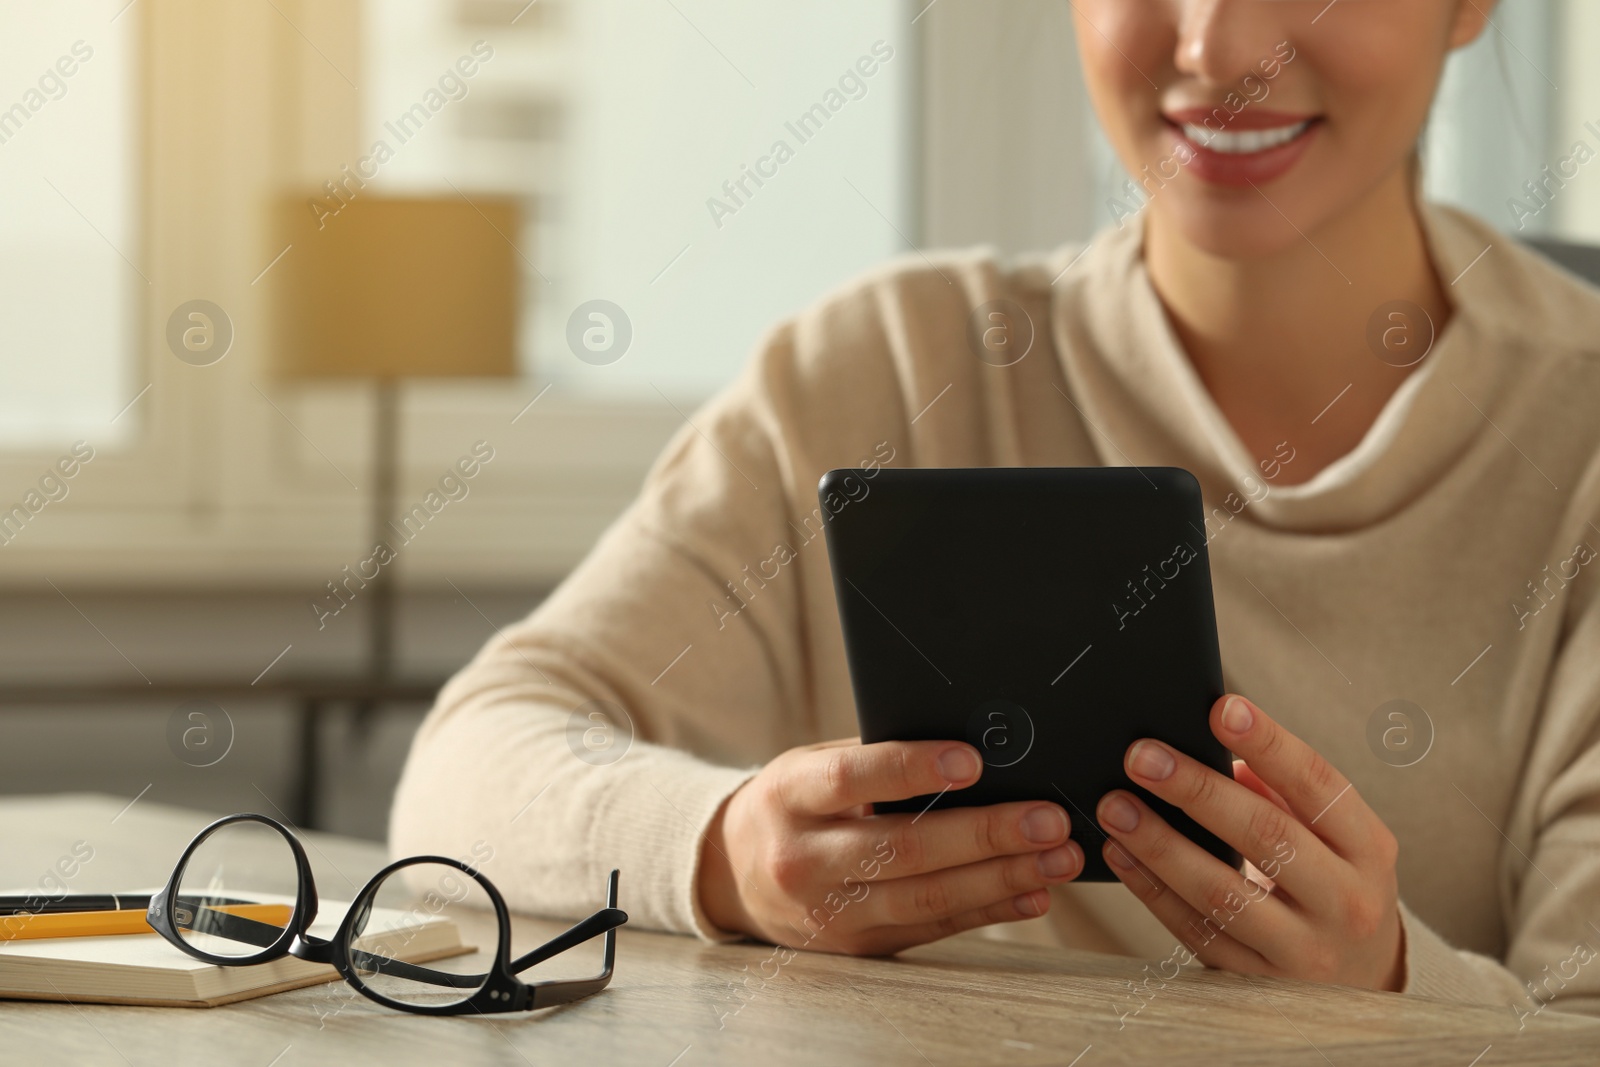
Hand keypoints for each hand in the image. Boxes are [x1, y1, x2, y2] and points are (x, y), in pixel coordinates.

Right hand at [699, 737, 1083, 954]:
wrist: (733, 873)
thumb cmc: (793, 802)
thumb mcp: (812, 765)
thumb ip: (875, 756)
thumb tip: (972, 742)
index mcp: (792, 796)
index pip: (851, 779)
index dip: (912, 768)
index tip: (972, 760)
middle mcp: (804, 858)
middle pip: (902, 849)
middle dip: (984, 834)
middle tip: (1047, 818)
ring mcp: (829, 910)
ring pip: (924, 898)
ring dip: (1000, 878)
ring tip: (1056, 858)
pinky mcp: (856, 945)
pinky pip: (932, 929)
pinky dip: (987, 910)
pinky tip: (1031, 892)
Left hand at [1096, 694, 1404, 989]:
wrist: (1363, 980)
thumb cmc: (1334, 881)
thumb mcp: (1335, 837)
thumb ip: (1282, 791)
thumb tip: (1215, 746)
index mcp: (1367, 847)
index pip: (1319, 785)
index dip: (1270, 743)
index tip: (1221, 707)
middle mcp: (1346, 900)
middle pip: (1267, 835)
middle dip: (1197, 791)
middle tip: (1141, 756)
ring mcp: (1304, 950)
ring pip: (1222, 891)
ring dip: (1160, 844)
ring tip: (1115, 805)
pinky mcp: (1259, 983)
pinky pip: (1196, 931)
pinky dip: (1152, 890)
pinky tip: (1121, 855)